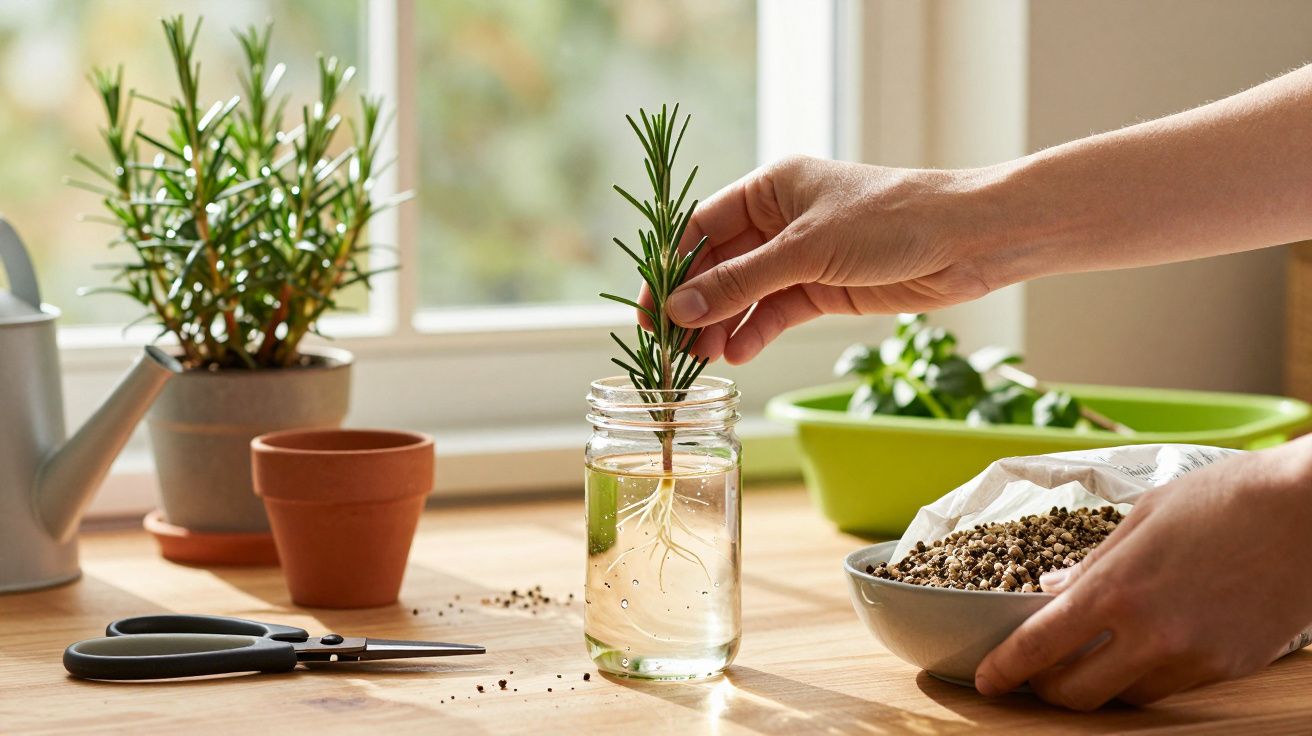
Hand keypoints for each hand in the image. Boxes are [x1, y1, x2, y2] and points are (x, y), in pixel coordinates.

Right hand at [640, 155, 998, 363]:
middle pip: (719, 266)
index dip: (672, 269)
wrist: (968, 240)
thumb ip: (741, 283)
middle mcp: (780, 220)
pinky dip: (755, 333)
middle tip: (671, 347)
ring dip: (721, 326)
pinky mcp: (825, 288)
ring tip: (701, 361)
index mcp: (770, 188)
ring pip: (745, 294)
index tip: (649, 311)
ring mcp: (802, 256)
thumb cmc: (891, 220)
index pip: (701, 229)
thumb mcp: (806, 250)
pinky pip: (776, 313)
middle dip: (695, 306)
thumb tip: (680, 310)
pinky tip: (737, 355)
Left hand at [974, 437, 1311, 709]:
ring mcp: (1194, 657)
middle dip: (1048, 690)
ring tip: (1091, 657)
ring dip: (1101, 684)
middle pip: (1078, 693)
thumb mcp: (1141, 518)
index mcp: (1116, 589)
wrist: (1308, 513)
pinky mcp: (1230, 668)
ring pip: (1127, 696)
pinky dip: (1147, 675)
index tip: (989, 680)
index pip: (1041, 646)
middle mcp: (1151, 634)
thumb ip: (1092, 565)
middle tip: (1038, 675)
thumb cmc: (1223, 499)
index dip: (1006, 669)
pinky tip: (1145, 647)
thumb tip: (1052, 590)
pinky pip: (1172, 686)